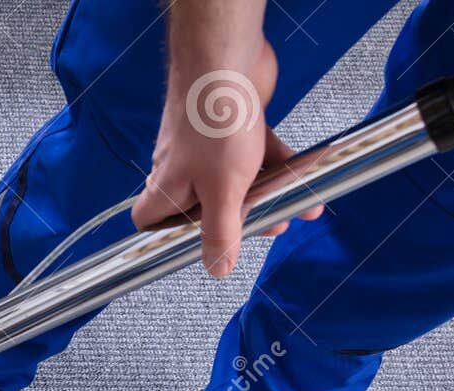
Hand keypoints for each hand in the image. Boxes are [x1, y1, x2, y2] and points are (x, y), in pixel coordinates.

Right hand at [130, 36, 322, 276]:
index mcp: (168, 188)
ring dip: (268, 193)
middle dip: (240, 219)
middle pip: (203, 206)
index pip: (149, 220)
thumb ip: (220, 233)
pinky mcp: (233, 124)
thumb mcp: (222, 191)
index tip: (192, 245)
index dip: (164, 235)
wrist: (227, 58)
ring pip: (235, 180)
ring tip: (297, 205)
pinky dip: (279, 162)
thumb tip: (217, 269)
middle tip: (267, 226)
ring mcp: (207, 145)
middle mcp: (182, 167)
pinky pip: (256, 153)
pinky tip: (305, 168)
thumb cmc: (214, 122)